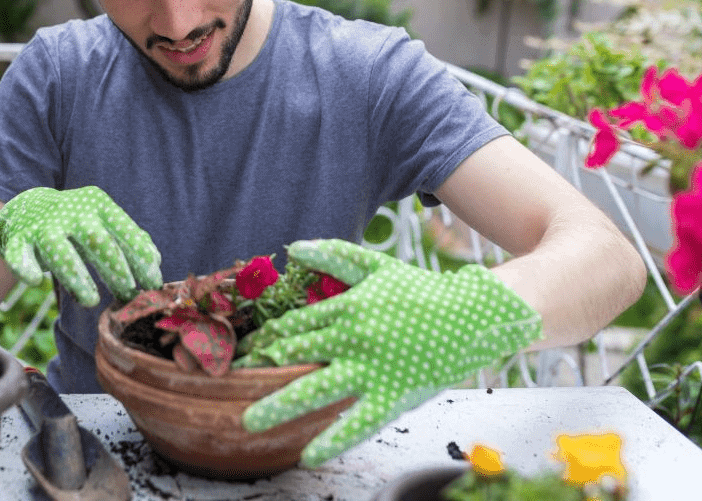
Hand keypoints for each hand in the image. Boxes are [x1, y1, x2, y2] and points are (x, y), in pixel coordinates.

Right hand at [0, 186, 162, 305]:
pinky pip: (20, 255)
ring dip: (78, 278)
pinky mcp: (17, 239)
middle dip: (115, 269)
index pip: (123, 230)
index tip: (152, 281)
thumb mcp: (104, 222)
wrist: (27, 208)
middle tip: (128, 293)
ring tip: (91, 301)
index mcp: (98, 205)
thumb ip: (129, 239)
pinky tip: (35, 281)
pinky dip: (26, 268)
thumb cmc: (76, 223)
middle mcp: (71, 212)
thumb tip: (156, 262)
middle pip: (97, 241)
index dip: (139, 257)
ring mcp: (43, 225)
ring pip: (61, 252)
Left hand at [240, 239, 541, 466]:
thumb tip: (294, 246)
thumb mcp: (377, 266)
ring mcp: (370, 368)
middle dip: (258, 369)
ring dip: (278, 406)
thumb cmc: (423, 292)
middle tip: (227, 384)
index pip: (293, 325)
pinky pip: (358, 421)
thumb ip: (335, 255)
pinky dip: (333, 439)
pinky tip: (308, 454)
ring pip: (315, 388)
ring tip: (247, 421)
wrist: (474, 315)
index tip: (243, 352)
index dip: (265, 339)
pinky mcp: (392, 394)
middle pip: (294, 355)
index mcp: (346, 307)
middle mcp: (351, 337)